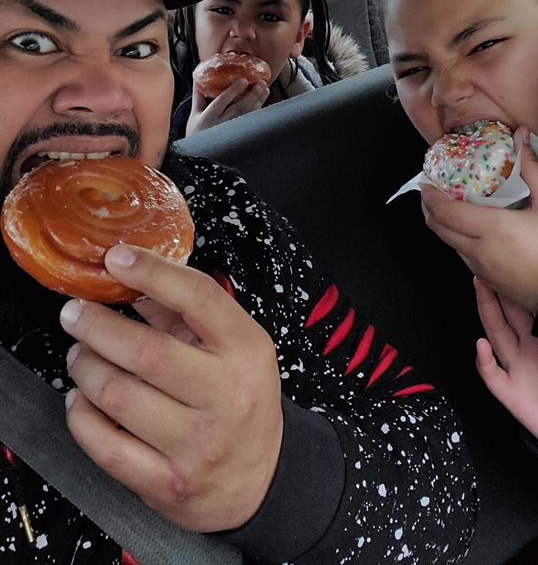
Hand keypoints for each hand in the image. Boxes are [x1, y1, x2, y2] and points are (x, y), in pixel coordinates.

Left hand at [60, 245, 282, 531]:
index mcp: (244, 350)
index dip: (152, 272)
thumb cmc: (240, 399)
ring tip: (79, 354)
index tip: (116, 258)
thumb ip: (182, 311)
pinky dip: (81, 415)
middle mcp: (225, 396)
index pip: (198, 298)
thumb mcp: (234, 345)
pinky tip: (80, 398)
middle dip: (96, 326)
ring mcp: (196, 445)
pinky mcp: (167, 484)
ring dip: (85, 367)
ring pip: (118, 396)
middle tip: (74, 313)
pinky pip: (106, 446)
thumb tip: (127, 277)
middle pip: (145, 352)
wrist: (258, 479)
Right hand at [185, 77, 268, 135]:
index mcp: (207, 118)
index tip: (243, 80)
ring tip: (265, 89)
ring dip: (258, 102)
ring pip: (247, 116)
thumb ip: (198, 96)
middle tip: (260, 83)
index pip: (221, 102)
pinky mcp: (239, 137)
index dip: (233, 91)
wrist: (201, 157)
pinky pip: (250, 123)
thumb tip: (197, 77)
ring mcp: (231, 132)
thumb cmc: (197, 134)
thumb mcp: (194, 115)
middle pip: (239, 109)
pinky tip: (263, 102)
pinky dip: (257, 112)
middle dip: (251, 95)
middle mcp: (220, 125)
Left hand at [421, 129, 537, 312]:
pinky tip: (473, 230)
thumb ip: (532, 169)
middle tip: (432, 191)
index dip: (429, 195)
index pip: (444, 211)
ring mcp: (482, 269)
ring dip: (444, 225)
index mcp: (491, 228)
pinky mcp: (490, 282)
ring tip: (451, 206)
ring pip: (450, 244)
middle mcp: (479, 250)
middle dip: (429, 208)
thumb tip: (521, 138)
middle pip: (438, 228)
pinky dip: (459, 240)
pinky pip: (465, 257)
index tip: (426, 181)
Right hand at [475, 278, 537, 442]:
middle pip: (506, 314)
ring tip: (480, 287)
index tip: (508, 266)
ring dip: (487, 310)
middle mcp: (524, 351)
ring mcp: (515, 369)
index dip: (512, 288)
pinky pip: (492, 374)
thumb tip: (534, 315)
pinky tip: (481, 346)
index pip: (521, 309)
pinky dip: (484, 360)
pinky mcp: (509, 392)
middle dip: (496, 290)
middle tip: (488, 264)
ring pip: (496, 334)